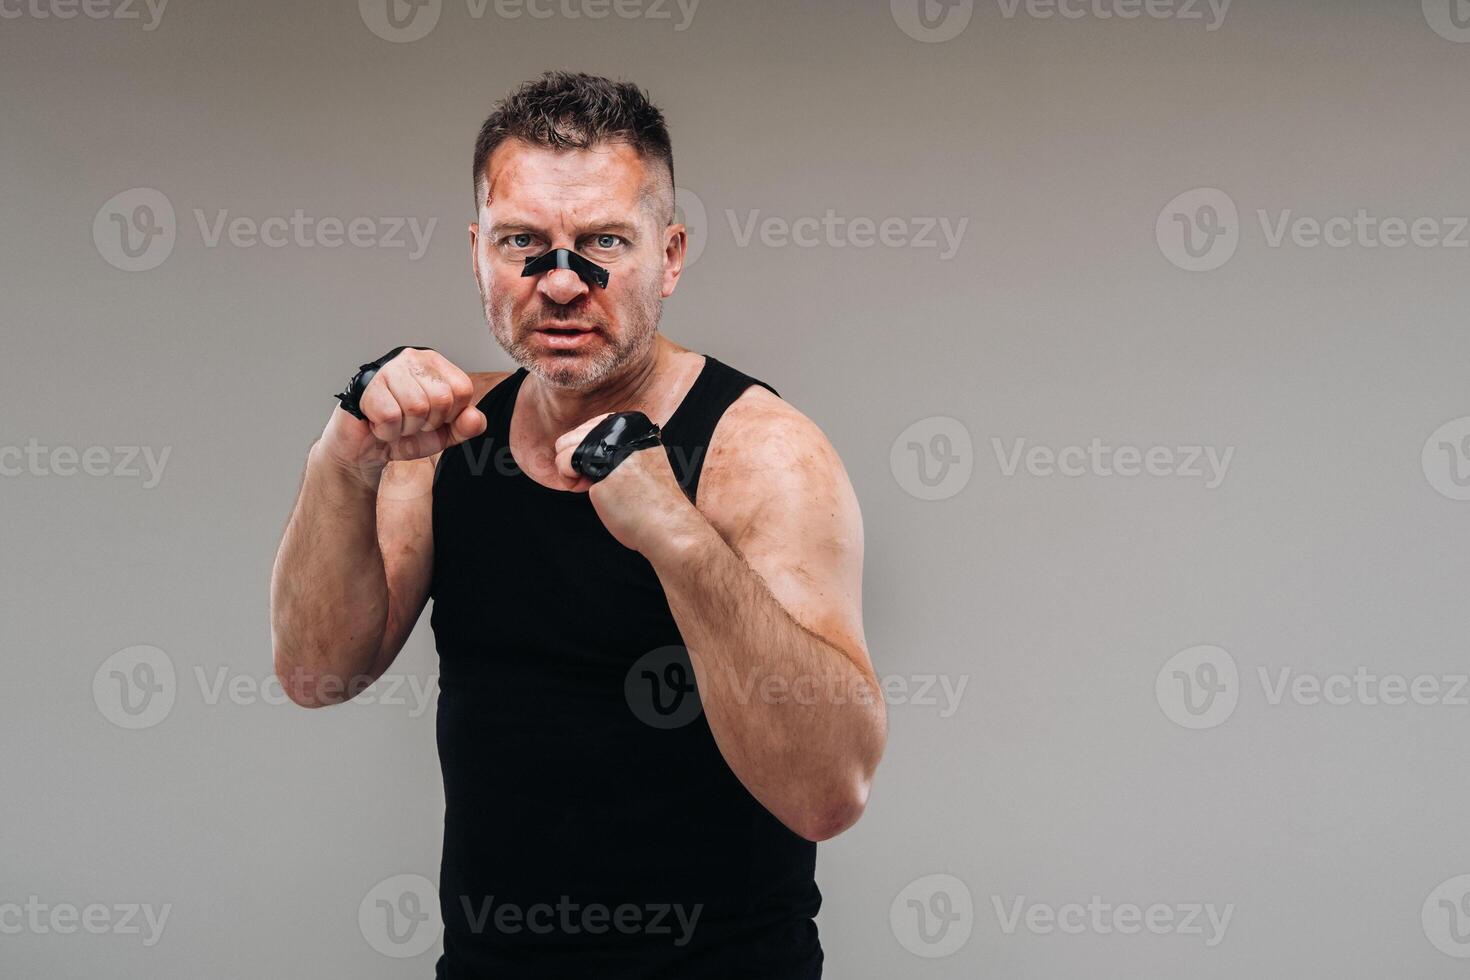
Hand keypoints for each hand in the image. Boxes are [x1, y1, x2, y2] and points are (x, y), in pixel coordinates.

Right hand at [319, 348, 486, 479]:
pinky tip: (379, 426)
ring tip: (396, 424)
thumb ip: (465, 426)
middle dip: (428, 423)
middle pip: (441, 398)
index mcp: (435, 364)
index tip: (434, 419)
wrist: (365, 448)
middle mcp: (413, 359)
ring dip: (406, 429)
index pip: (463, 389)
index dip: (451, 415)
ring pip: (416, 407)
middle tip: (411, 423)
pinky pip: (390, 416)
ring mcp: (388, 369)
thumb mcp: (443, 433)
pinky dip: (388, 432)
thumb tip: (476, 418)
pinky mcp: (368, 386)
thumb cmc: (404, 433)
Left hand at [553, 413, 700, 556]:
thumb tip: (578, 441)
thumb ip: (616, 445)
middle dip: (574, 459)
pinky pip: (566, 470)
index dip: (589, 450)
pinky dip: (573, 485)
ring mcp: (606, 449)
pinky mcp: (596, 468)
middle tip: (592, 480)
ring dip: (568, 471)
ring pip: (562, 449)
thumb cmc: (653, 498)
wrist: (668, 523)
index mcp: (631, 425)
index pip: (589, 428)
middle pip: (571, 437)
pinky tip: (596, 495)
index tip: (604, 467)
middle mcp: (618, 431)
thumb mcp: (641, 457)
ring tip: (589, 485)